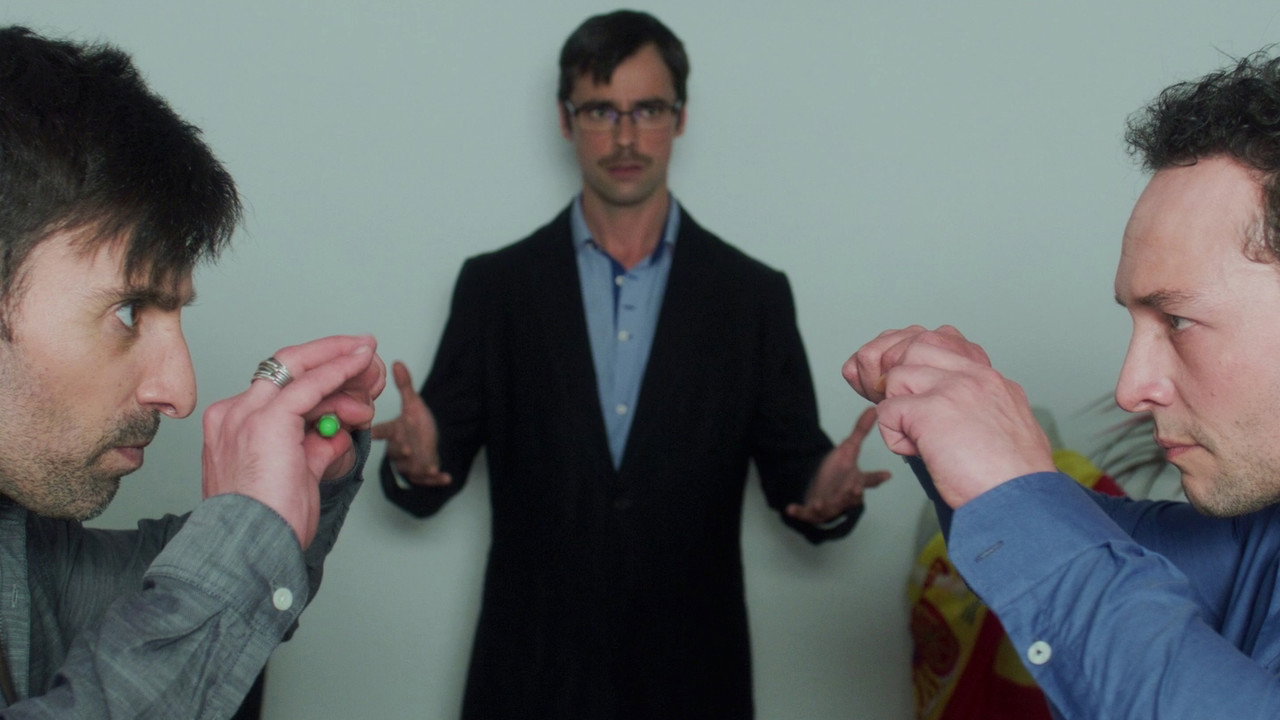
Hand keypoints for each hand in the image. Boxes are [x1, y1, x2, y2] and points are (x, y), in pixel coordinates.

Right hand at [202, 335, 384, 548]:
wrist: (248, 550)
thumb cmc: (269, 526)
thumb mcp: (297, 478)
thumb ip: (313, 449)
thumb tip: (334, 433)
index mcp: (233, 428)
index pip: (280, 389)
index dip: (321, 378)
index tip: (351, 373)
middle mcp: (233, 415)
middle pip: (287, 369)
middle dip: (330, 356)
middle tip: (364, 350)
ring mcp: (245, 415)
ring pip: (299, 371)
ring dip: (343, 366)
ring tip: (373, 373)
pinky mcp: (267, 420)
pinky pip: (310, 384)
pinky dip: (338, 369)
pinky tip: (360, 361)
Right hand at [370, 361, 451, 485]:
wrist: (430, 441)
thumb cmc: (417, 424)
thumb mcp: (413, 404)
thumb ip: (405, 386)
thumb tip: (397, 362)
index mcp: (395, 431)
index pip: (382, 430)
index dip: (377, 431)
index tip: (372, 432)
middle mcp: (398, 449)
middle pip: (396, 452)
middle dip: (401, 451)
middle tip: (406, 449)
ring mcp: (409, 464)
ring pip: (410, 468)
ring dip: (420, 468)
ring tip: (431, 467)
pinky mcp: (421, 475)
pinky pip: (427, 480)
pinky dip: (437, 480)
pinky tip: (447, 478)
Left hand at [786, 406, 891, 523]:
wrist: (820, 488)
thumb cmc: (838, 471)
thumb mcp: (848, 449)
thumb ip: (860, 432)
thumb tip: (873, 409)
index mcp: (856, 482)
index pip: (868, 479)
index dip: (877, 477)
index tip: (886, 473)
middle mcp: (845, 496)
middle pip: (851, 498)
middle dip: (852, 494)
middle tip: (854, 488)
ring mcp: (829, 505)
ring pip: (830, 508)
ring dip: (825, 506)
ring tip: (819, 503)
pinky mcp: (812, 512)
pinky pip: (806, 514)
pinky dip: (799, 512)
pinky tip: (790, 508)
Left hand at [843, 325, 1053, 508]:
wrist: (1023, 501)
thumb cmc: (1014, 478)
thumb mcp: (1008, 426)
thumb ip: (981, 408)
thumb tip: (950, 412)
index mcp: (992, 379)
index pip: (944, 341)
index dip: (919, 364)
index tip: (916, 391)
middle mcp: (974, 376)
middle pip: (916, 347)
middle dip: (899, 377)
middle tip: (904, 411)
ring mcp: (952, 390)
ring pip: (896, 376)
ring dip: (897, 409)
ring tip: (919, 439)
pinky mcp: (930, 412)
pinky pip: (887, 411)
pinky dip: (894, 436)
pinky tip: (918, 453)